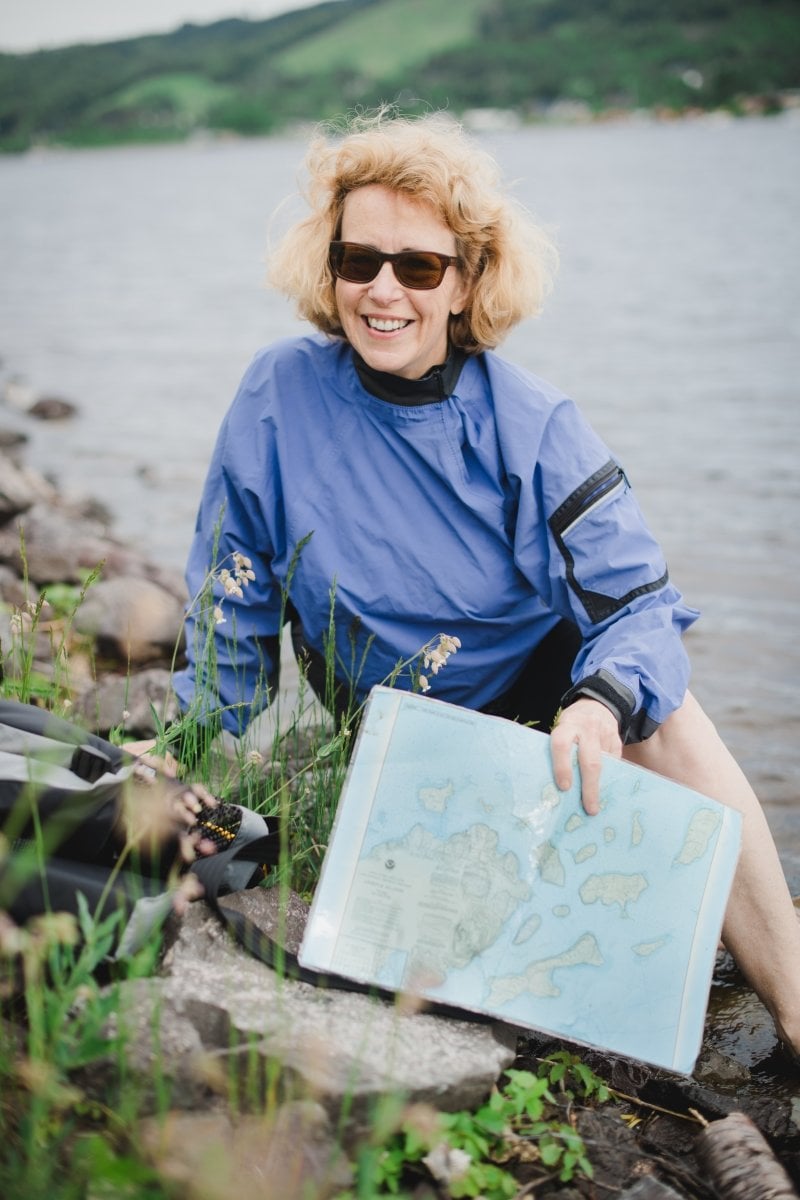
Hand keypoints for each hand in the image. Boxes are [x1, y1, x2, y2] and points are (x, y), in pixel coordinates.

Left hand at [550, 698, 621, 814]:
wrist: (596, 704)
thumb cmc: (572, 724)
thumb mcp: (562, 729)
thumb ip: (562, 749)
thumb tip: (561, 785)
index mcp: (567, 726)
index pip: (561, 745)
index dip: (562, 767)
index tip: (564, 787)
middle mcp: (587, 729)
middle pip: (590, 761)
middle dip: (589, 787)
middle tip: (590, 808)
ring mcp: (605, 734)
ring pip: (604, 764)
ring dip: (600, 787)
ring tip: (596, 806)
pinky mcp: (617, 740)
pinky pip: (615, 763)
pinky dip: (609, 778)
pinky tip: (605, 791)